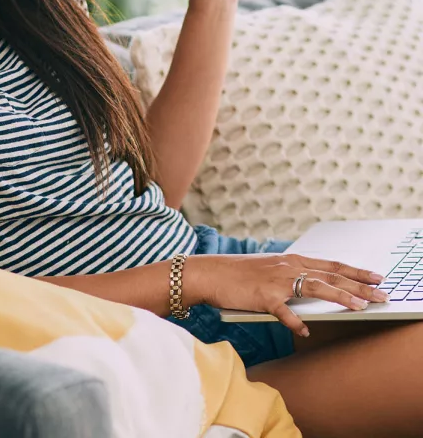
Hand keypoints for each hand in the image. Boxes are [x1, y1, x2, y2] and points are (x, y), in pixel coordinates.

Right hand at [182, 253, 388, 336]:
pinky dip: (295, 323)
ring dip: (340, 297)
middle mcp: (286, 267)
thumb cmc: (236, 274)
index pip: (329, 265)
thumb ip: (289, 278)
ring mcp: (276, 281)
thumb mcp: (267, 270)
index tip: (376, 277)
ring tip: (360, 307)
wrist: (208, 273)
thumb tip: (308, 290)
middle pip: (330, 275)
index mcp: (289, 260)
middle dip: (359, 285)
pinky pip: (284, 312)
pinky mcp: (263, 296)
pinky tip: (303, 332)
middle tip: (382, 293)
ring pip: (315, 287)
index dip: (354, 271)